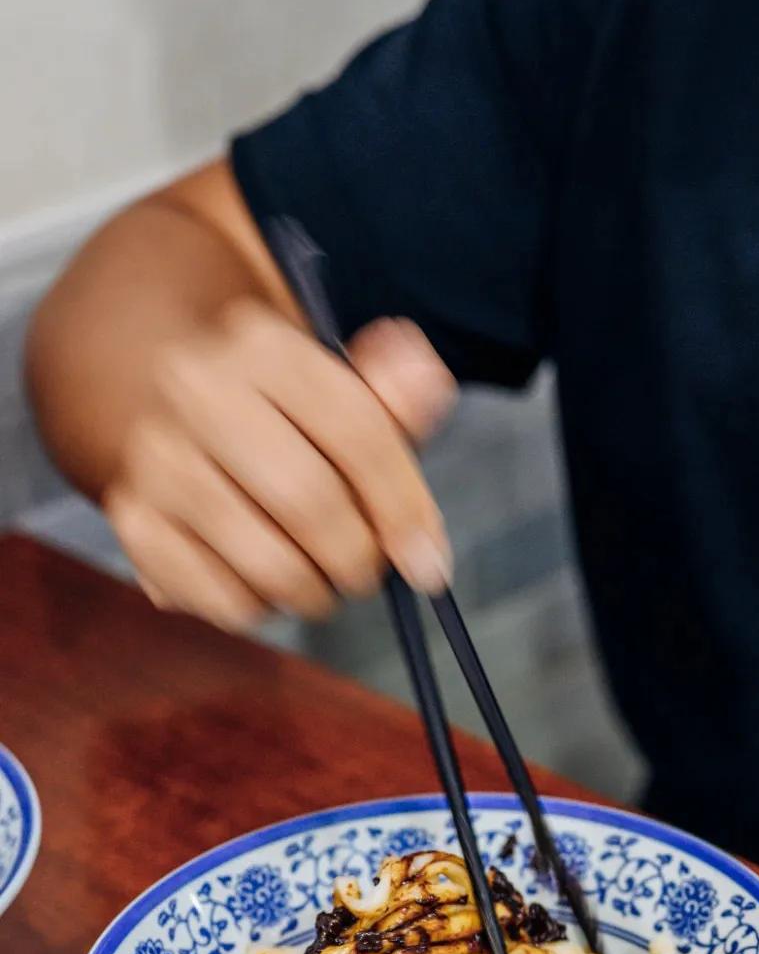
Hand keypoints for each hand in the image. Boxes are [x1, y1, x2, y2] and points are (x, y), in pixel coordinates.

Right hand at [104, 302, 456, 629]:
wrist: (184, 422)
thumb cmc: (292, 423)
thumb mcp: (348, 395)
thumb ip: (396, 395)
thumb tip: (425, 380)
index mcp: (261, 345)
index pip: (355, 431)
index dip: (404, 508)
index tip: (429, 564)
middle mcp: (195, 388)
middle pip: (309, 502)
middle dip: (358, 558)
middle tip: (366, 572)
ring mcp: (156, 456)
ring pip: (269, 565)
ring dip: (314, 592)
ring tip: (319, 576)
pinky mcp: (134, 521)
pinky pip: (225, 602)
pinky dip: (262, 608)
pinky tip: (262, 580)